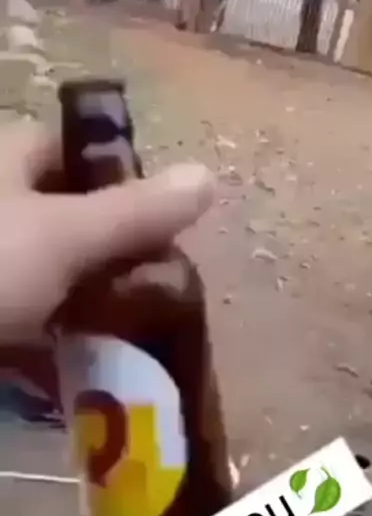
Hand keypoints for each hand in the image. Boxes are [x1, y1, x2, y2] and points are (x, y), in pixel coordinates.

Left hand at [0, 122, 214, 342]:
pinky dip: (61, 346)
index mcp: (5, 161)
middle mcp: (1, 209)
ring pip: (54, 279)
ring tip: (142, 332)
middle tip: (163, 284)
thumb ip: (133, 212)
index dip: (121, 176)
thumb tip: (207, 176)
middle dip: (115, 252)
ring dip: (92, 305)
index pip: (73, 150)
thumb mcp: (61, 235)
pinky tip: (94, 365)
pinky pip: (32, 328)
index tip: (166, 217)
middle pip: (68, 219)